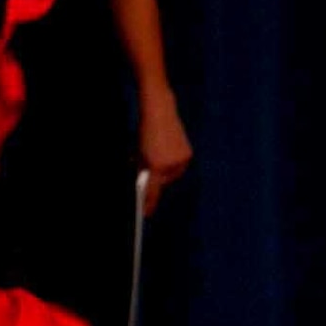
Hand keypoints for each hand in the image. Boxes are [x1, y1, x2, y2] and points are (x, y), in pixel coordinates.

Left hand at [137, 93, 192, 212]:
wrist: (160, 112)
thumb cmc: (145, 130)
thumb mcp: (138, 152)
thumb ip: (142, 168)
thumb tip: (144, 181)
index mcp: (156, 166)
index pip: (152, 191)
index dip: (149, 203)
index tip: (146, 213)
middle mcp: (171, 165)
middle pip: (163, 182)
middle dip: (156, 179)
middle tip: (148, 170)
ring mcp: (181, 160)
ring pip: (172, 174)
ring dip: (165, 171)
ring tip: (158, 157)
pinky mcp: (188, 154)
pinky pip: (179, 165)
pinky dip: (172, 163)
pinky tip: (167, 153)